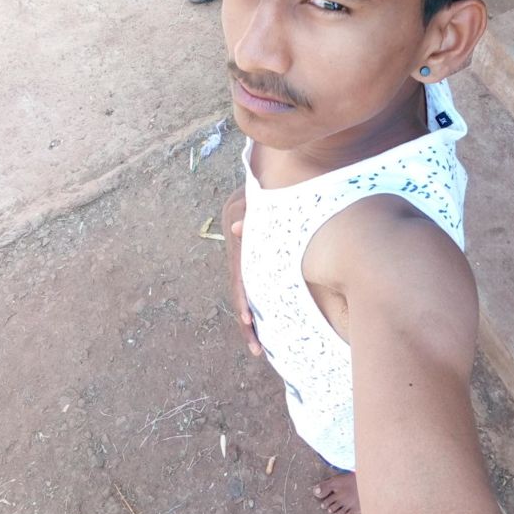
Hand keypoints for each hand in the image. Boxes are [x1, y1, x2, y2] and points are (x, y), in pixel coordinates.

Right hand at [222, 187, 261, 355]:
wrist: (277, 165)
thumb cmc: (277, 179)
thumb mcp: (261, 196)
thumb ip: (252, 212)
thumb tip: (238, 227)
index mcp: (235, 231)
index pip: (238, 273)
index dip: (243, 298)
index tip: (249, 320)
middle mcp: (235, 241)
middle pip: (239, 287)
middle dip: (246, 319)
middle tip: (257, 348)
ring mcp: (242, 245)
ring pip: (244, 287)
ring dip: (250, 317)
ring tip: (258, 346)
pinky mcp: (252, 247)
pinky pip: (252, 278)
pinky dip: (255, 300)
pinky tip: (260, 321)